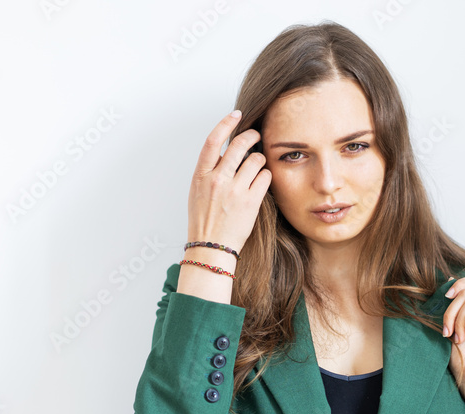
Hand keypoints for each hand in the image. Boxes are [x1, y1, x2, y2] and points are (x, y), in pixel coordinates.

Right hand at [187, 111, 271, 250]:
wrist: (211, 247)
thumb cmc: (204, 220)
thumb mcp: (197, 192)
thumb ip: (210, 171)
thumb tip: (226, 152)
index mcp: (201, 175)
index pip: (213, 140)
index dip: (226, 123)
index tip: (236, 115)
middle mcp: (217, 180)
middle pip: (239, 145)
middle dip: (251, 136)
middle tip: (257, 136)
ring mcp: (234, 190)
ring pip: (256, 159)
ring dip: (260, 160)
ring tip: (257, 168)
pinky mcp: (251, 201)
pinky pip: (265, 177)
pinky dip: (266, 176)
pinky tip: (261, 182)